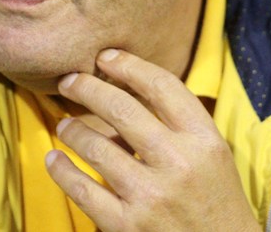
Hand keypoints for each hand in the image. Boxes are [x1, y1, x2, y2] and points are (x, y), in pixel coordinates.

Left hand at [45, 48, 259, 231]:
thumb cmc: (215, 204)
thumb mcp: (212, 158)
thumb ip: (178, 126)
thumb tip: (126, 91)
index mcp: (204, 140)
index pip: (162, 86)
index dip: (129, 65)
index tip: (105, 57)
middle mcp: (179, 163)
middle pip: (121, 108)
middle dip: (88, 87)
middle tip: (69, 80)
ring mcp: (151, 195)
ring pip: (95, 146)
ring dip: (72, 129)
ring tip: (64, 124)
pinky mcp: (128, 226)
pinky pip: (82, 190)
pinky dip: (62, 170)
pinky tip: (54, 159)